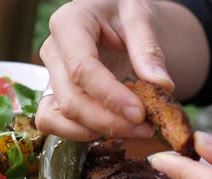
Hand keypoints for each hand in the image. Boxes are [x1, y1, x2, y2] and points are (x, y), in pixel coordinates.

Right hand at [36, 0, 173, 140]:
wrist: (112, 16)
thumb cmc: (123, 10)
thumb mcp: (140, 18)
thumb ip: (149, 50)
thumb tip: (163, 86)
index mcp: (69, 23)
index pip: (82, 69)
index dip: (110, 96)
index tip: (140, 113)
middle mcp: (52, 50)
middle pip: (71, 100)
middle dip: (108, 122)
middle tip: (146, 129)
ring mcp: (49, 74)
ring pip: (60, 117)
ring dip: (97, 131)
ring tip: (135, 131)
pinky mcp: (53, 93)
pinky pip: (54, 123)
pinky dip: (80, 133)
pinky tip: (112, 131)